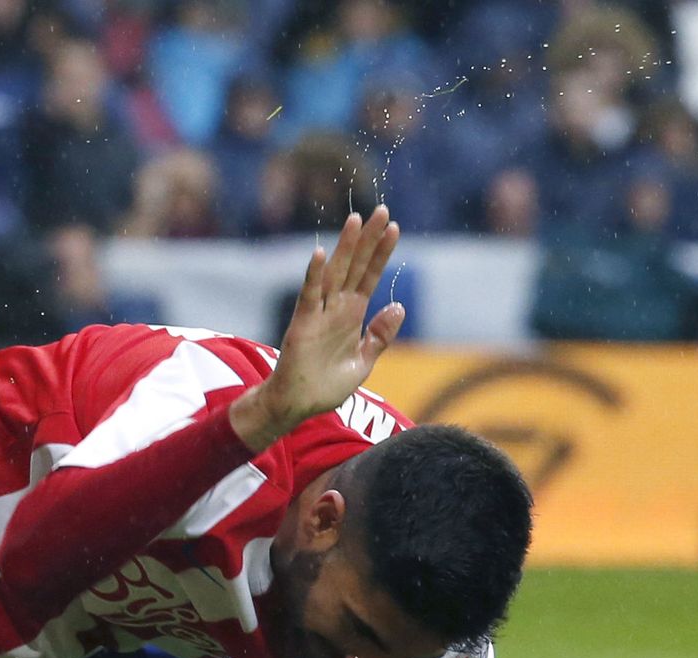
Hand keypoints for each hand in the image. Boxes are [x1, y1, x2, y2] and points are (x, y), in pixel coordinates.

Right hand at [230, 204, 403, 450]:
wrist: (297, 406)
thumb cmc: (326, 386)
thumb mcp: (363, 361)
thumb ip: (380, 335)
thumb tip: (399, 306)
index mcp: (352, 315)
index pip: (369, 276)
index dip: (382, 253)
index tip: (395, 228)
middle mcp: (336, 308)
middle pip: (355, 266)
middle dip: (369, 240)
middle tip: (383, 210)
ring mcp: (319, 314)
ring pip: (335, 274)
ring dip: (345, 248)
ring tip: (356, 220)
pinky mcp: (302, 324)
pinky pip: (309, 296)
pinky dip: (313, 275)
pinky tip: (319, 254)